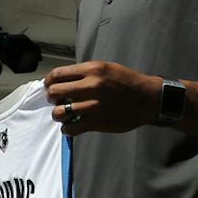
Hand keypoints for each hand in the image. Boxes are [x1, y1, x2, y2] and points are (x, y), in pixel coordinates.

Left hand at [40, 60, 162, 135]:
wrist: (148, 99)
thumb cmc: (127, 82)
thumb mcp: (106, 68)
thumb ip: (84, 73)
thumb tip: (61, 80)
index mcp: (92, 69)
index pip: (57, 74)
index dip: (49, 81)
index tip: (49, 86)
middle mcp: (91, 86)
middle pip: (54, 92)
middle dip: (51, 97)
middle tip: (56, 100)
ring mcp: (93, 105)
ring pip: (58, 112)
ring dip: (58, 114)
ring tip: (64, 114)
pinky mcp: (97, 122)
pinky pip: (70, 129)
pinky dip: (67, 129)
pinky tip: (72, 125)